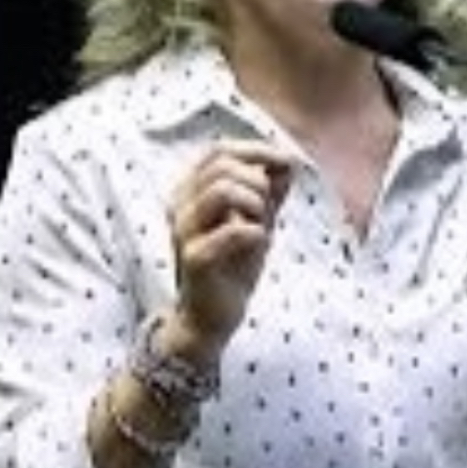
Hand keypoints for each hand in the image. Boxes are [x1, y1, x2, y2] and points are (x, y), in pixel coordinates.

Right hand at [167, 139, 292, 352]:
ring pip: (222, 190)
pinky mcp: (194, 258)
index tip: (285, 163)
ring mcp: (183, 231)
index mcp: (190, 190)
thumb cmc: (233, 265)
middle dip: (258, 183)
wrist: (212, 317)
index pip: (219, 150)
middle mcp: (179, 205)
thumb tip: (287, 161)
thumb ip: (270, 190)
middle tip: (266, 211)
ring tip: (261, 227)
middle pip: (222, 165)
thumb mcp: (258, 220)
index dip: (256, 150)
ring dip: (255, 205)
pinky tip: (258, 245)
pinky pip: (234, 230)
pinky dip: (257, 233)